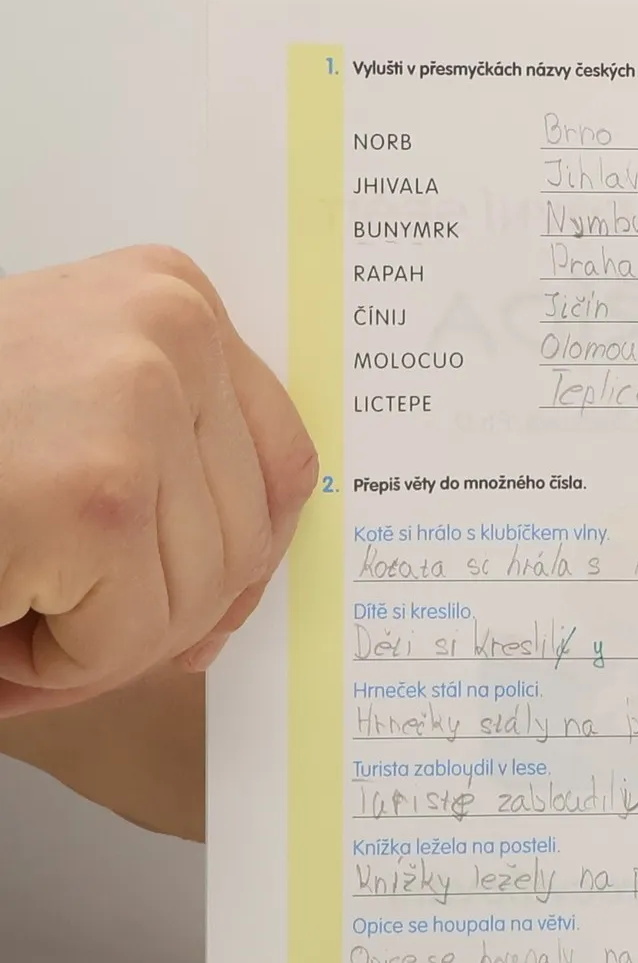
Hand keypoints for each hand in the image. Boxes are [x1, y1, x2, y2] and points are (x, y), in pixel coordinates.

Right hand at [0, 246, 316, 715]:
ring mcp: (137, 403)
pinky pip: (130, 639)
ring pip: (193, 600)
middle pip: (245, 542)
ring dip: (95, 643)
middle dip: (151, 612)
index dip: (235, 558)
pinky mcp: (97, 496)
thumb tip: (240, 595)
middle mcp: (170, 328)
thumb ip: (170, 468)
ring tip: (8, 597)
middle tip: (44, 611)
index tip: (177, 600)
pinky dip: (56, 666)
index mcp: (169, 296)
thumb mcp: (72, 410)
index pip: (284, 464)